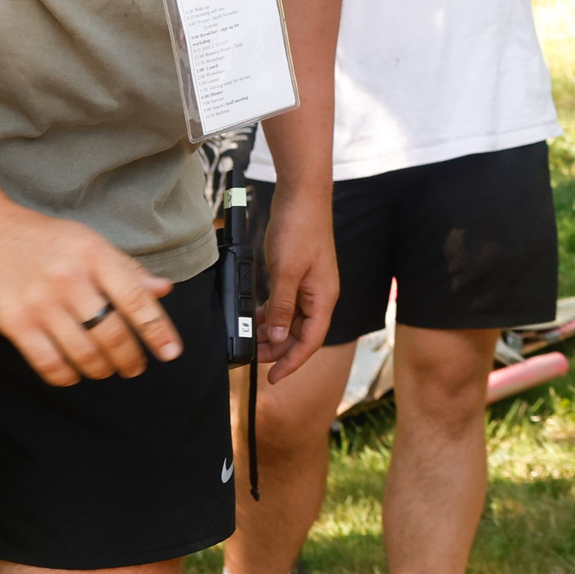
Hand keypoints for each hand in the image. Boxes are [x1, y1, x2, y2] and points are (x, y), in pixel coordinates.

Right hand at [0, 203, 180, 386]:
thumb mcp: (87, 241)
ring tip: (106, 370)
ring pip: (84, 352)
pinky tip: (73, 374)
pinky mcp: (15, 323)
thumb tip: (164, 290)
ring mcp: (41, 303)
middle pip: (113, 333)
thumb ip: (126, 268)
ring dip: (101, 369)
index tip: (171, 352)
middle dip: (129, 358)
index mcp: (94, 254)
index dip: (158, 330)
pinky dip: (66, 376)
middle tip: (134, 368)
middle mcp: (70, 279)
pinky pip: (48, 363)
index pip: (136, 300)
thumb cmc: (40, 238)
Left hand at [256, 185, 338, 383]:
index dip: (292, 362)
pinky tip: (257, 317)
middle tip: (251, 357)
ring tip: (250, 339)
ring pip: (292, 320)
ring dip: (273, 332)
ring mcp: (310, 285)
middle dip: (277, 349)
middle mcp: (320, 295)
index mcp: (324, 297)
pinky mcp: (298, 275)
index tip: (273, 378)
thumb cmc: (300, 228)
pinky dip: (272, 314)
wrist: (302, 196)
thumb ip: (283, 306)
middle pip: (301, 334)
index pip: (310, 341)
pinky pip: (286, 304)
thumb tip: (280, 337)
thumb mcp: (286, 271)